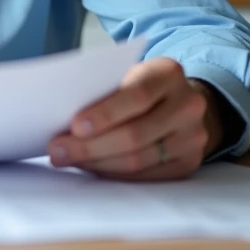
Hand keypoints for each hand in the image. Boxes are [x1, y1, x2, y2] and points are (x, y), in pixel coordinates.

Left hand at [46, 57, 224, 180]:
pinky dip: (113, 174)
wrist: (183, 101)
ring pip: (138, 160)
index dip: (105, 114)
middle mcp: (188, 105)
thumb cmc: (142, 86)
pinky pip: (146, 176)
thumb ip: (105, 91)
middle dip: (90, 146)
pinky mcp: (189, 163)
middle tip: (57, 151)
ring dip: (97, 163)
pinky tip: (91, 168)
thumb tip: (64, 122)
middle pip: (135, 134)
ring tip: (67, 160)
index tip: (74, 126)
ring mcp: (193, 136)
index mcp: (169, 73)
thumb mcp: (128, 75)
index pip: (137, 95)